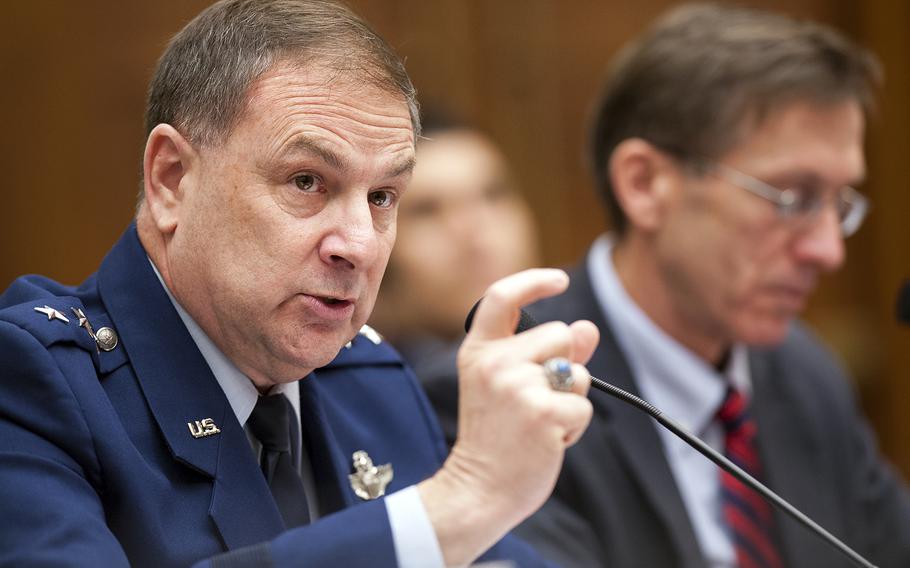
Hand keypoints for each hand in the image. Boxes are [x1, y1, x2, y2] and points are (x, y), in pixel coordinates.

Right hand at [418, 268, 598, 565]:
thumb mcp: (512, 388)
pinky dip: (574, 428)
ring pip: (577, 372)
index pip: (502, 297)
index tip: (558, 280)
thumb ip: (550, 355)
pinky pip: (583, 407)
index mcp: (478, 352)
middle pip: (559, 334)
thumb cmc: (497, 439)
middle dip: (564, 365)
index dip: (533, 282)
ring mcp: (517, 386)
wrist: (478, 490)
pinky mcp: (543, 412)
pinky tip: (547, 441)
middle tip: (534, 404)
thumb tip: (587, 327)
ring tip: (539, 425)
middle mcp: (494, 362)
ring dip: (570, 400)